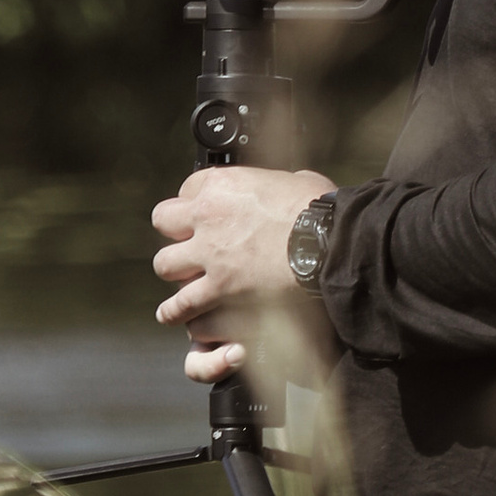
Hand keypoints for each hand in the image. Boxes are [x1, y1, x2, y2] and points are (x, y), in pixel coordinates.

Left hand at [150, 166, 335, 389]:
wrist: (331, 245)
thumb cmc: (322, 212)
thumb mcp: (298, 181)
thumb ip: (278, 185)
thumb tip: (288, 186)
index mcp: (224, 185)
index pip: (188, 187)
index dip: (196, 203)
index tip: (204, 214)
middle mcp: (208, 216)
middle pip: (164, 221)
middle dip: (176, 233)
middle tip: (189, 244)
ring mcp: (210, 254)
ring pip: (165, 264)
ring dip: (175, 272)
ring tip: (180, 281)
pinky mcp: (219, 288)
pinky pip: (181, 303)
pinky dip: (176, 311)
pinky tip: (174, 314)